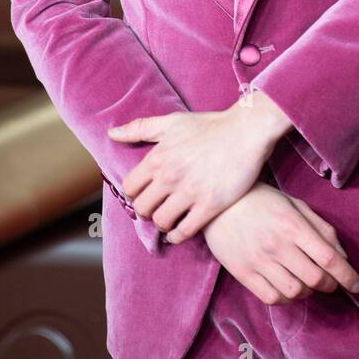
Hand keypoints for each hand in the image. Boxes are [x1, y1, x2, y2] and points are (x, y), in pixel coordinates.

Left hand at [108, 104, 285, 241]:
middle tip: (156, 209)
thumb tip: (112, 134)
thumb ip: (140, 128)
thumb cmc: (210, 126)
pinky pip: (184, 231)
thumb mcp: (172, 122)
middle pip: (142, 208)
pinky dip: (177, 236)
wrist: (246, 131)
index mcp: (158, 157)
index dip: (135, 194)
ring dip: (162, 223)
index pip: (130, 188)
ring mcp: (189, 192)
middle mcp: (170, 176)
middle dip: (147, 210)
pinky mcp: (209, 205)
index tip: (145, 194)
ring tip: (169, 219)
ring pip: (161, 221)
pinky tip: (179, 232)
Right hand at [201, 182, 358, 304]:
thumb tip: (343, 256)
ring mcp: (258, 260)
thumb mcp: (295, 205)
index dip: (348, 276)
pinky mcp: (242, 273)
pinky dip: (286, 298)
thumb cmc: (262, 201)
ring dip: (308, 292)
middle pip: (315, 279)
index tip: (358, 286)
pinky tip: (287, 286)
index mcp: (292, 225)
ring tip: (306, 281)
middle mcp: (277, 244)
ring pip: (295, 292)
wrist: (218, 204)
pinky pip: (272, 298)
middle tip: (331, 281)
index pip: (328, 258)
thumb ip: (321, 228)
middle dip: (331, 284)